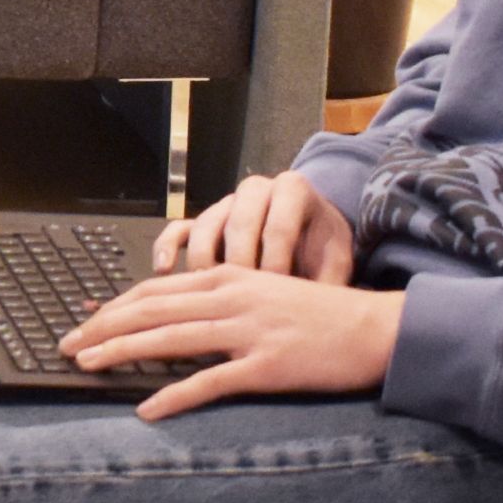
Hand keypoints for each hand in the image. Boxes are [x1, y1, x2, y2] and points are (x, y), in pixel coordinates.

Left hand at [62, 263, 401, 418]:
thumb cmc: (320, 315)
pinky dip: (175, 395)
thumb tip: (175, 318)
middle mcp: (233, 298)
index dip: (114, 307)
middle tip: (66, 345)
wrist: (375, 329)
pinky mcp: (267, 365)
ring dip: (122, 352)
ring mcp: (249, 331)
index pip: (156, 289)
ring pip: (170, 338)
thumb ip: (222, 300)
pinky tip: (148, 408)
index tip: (83, 323)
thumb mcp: (265, 292)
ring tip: (86, 365)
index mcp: (230, 278)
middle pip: (152, 309)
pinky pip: (211, 380)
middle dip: (102, 327)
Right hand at [153, 169, 356, 281]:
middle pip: (238, 225)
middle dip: (241, 267)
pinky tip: (164, 271)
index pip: (278, 225)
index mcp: (292, 189)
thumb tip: (314, 313)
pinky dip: (167, 248)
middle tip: (244, 301)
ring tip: (211, 296)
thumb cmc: (323, 248)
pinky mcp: (202, 221)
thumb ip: (329, 280)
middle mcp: (255, 190)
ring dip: (206, 265)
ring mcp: (225, 204)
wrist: (312, 231)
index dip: (278, 263)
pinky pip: (177, 229)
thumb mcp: (338, 259)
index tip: (279, 295)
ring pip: (204, 228)